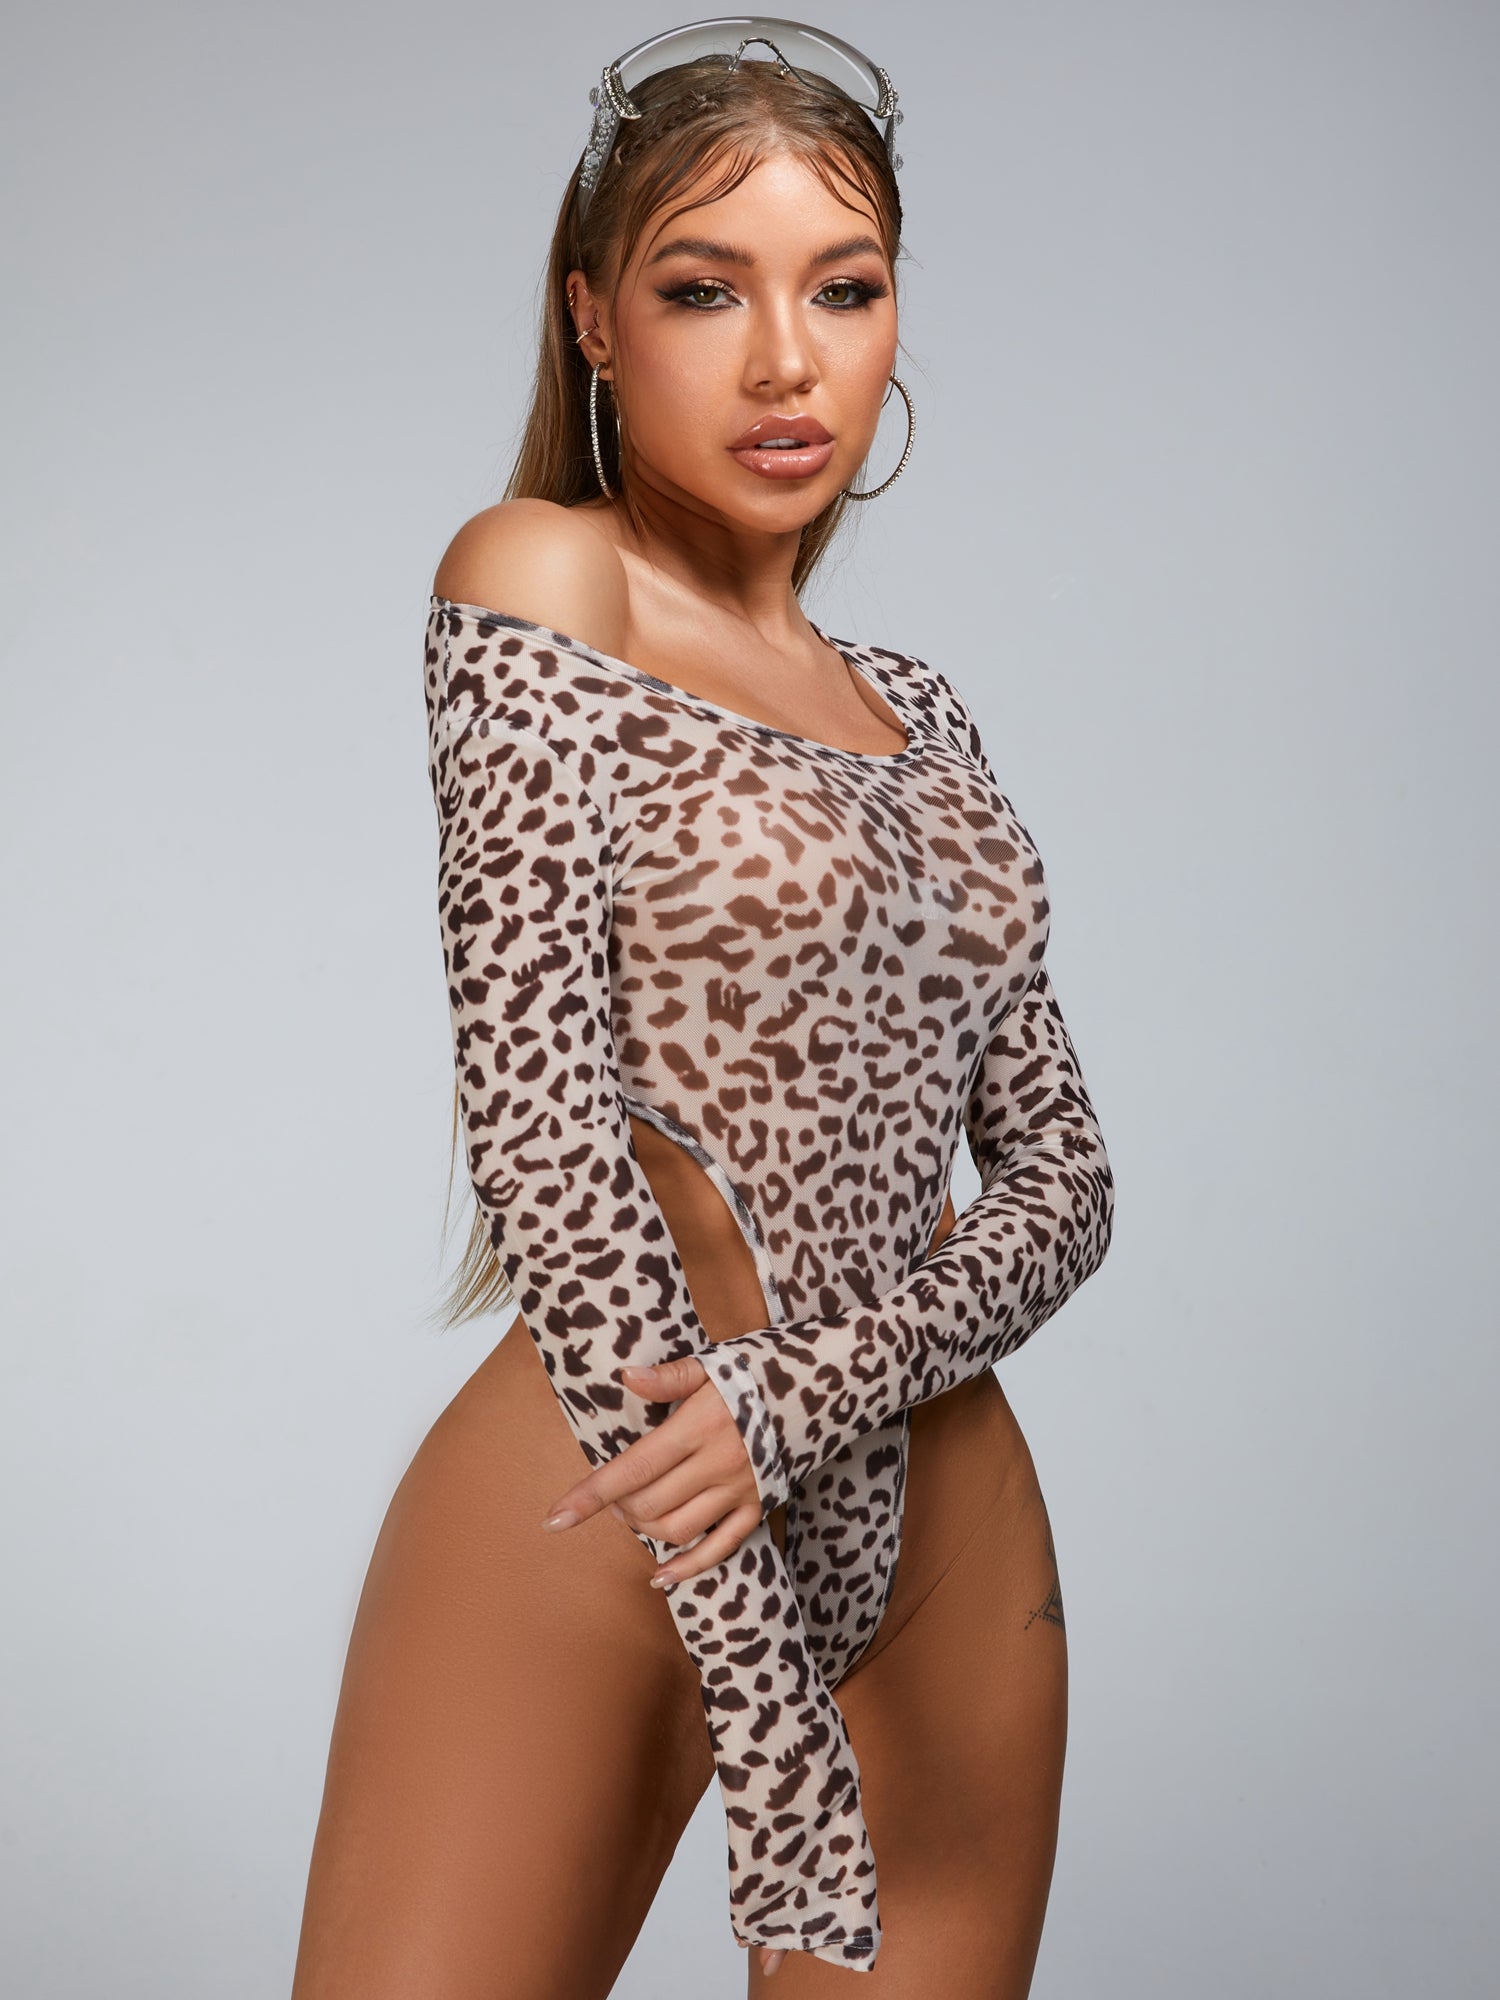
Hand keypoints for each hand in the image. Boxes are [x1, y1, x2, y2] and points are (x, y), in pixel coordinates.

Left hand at [539, 1356, 763, 1585]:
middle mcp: (718, 1464)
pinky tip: (661, 1576)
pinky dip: (688, 1567)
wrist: (826, 1389)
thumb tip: (626, 1377)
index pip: (632, 1468)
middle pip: (649, 1506)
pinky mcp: (759, 1507)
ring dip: (644, 1530)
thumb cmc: (761, 1372)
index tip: (554, 1519)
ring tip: (634, 1513)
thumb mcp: (714, 1365)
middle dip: (617, 1507)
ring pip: (677, 1531)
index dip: (590, 1495)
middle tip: (612, 1494)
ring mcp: (740, 1490)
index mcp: (700, 1427)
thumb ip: (669, 1378)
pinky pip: (721, 1549)